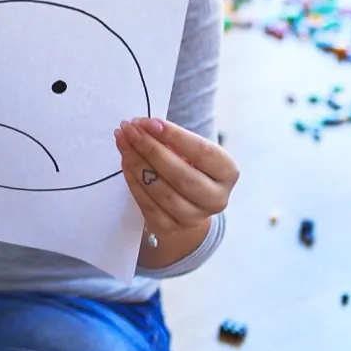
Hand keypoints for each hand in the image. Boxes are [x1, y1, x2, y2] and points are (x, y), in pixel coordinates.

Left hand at [117, 118, 238, 238]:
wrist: (187, 200)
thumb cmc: (189, 164)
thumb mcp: (190, 149)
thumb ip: (171, 138)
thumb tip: (142, 127)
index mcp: (228, 173)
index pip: (202, 153)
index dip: (174, 136)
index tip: (149, 122)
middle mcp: (216, 199)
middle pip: (180, 175)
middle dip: (151, 149)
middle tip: (130, 130)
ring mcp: (193, 218)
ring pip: (161, 191)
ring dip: (137, 163)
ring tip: (123, 142)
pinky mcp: (169, 227)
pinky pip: (147, 204)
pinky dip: (133, 181)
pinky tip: (125, 162)